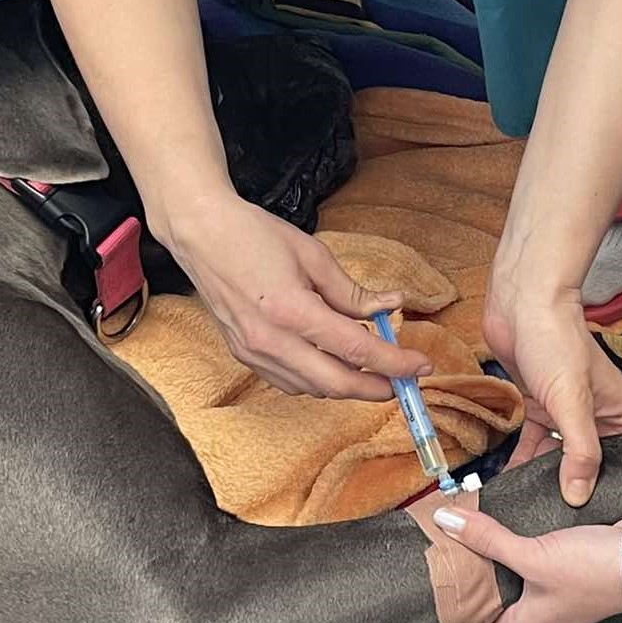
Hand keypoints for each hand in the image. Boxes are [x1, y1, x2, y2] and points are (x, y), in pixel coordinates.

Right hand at [157, 189, 431, 398]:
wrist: (200, 234)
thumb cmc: (255, 236)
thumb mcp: (313, 256)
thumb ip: (353, 291)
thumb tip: (392, 306)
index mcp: (292, 311)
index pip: (357, 350)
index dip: (394, 362)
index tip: (421, 365)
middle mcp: (271, 341)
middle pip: (336, 384)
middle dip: (376, 388)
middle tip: (402, 381)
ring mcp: (253, 352)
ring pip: (312, 388)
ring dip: (347, 385)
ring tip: (372, 368)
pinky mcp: (244, 354)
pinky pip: (289, 381)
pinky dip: (318, 380)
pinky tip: (332, 363)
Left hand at [431, 505, 621, 622]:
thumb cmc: (591, 570)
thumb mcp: (533, 555)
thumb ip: (488, 539)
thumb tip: (443, 520)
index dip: (450, 616)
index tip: (428, 586)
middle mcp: (535, 619)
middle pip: (489, 607)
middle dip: (466, 582)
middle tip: (438, 551)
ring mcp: (552, 596)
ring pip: (509, 583)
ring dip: (489, 561)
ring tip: (462, 531)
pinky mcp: (565, 573)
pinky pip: (528, 565)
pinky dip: (512, 548)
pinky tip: (500, 523)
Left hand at [483, 283, 621, 506]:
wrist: (522, 302)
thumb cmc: (555, 339)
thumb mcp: (572, 401)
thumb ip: (579, 450)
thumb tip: (579, 496)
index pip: (620, 464)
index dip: (604, 490)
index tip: (584, 522)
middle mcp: (598, 415)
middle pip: (587, 463)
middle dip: (568, 488)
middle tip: (550, 523)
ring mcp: (567, 410)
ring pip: (557, 455)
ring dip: (541, 477)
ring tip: (528, 511)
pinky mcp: (541, 404)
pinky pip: (534, 441)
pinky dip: (522, 459)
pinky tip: (510, 483)